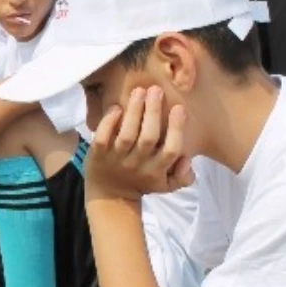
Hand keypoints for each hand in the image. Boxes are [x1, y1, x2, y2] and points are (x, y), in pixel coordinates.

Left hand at [85, 86, 194, 201]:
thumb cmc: (142, 182)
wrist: (110, 195)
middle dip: (153, 112)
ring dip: (133, 111)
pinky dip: (108, 122)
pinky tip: (116, 108)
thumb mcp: (165, 185)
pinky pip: (102, 138)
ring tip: (139, 91)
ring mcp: (116, 159)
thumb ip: (183, 176)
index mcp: (156, 171)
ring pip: (126, 135)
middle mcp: (136, 165)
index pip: (170, 150)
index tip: (179, 108)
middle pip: (148, 138)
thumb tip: (188, 160)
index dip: (176, 129)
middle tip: (156, 90)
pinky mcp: (97, 155)